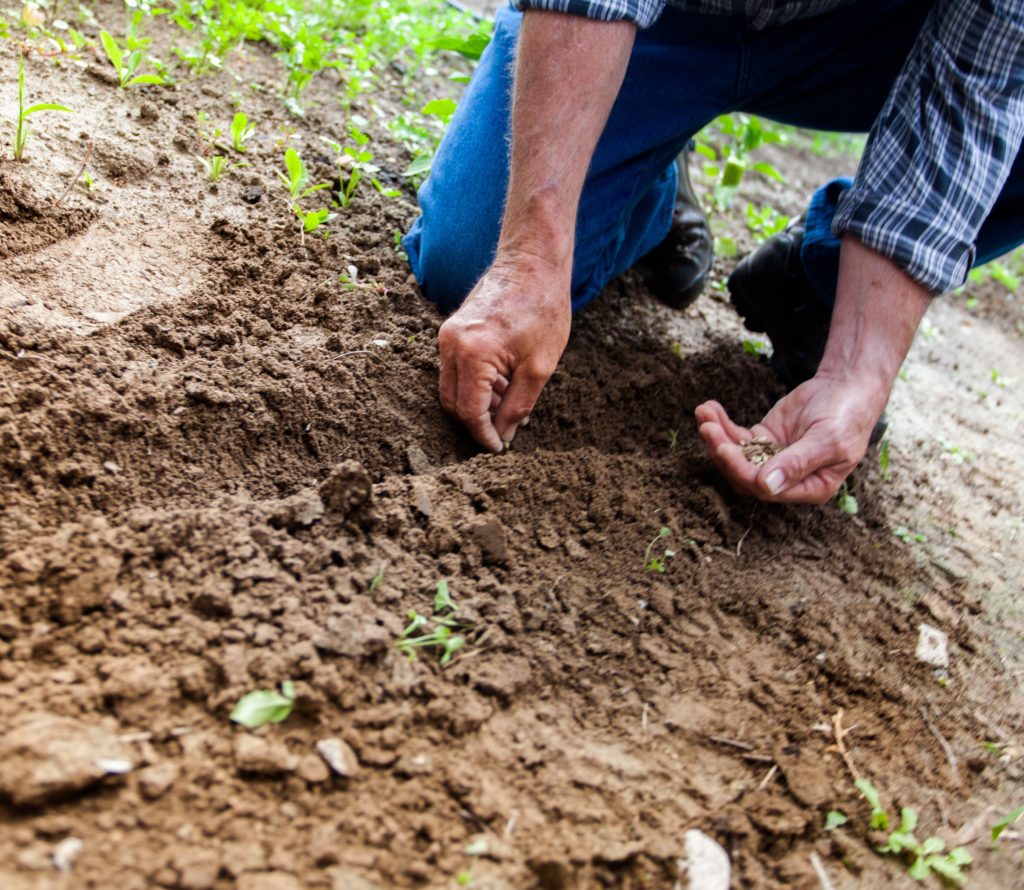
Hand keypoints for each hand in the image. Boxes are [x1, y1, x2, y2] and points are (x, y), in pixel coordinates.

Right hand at [438, 255, 570, 451]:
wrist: (532, 263)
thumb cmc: (542, 309)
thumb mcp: (539, 367)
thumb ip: (517, 406)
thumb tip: (503, 435)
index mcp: (472, 354)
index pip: (469, 411)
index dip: (483, 435)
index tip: (499, 448)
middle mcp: (451, 344)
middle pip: (452, 403)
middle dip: (476, 423)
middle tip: (503, 433)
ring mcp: (447, 335)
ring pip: (451, 387)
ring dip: (476, 404)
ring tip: (509, 406)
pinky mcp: (451, 329)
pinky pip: (455, 369)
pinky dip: (474, 384)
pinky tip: (502, 386)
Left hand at [695, 373, 886, 503]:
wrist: (847, 387)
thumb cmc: (846, 416)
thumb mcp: (828, 440)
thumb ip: (798, 463)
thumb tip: (767, 486)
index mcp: (809, 488)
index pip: (766, 489)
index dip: (741, 471)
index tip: (724, 448)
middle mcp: (787, 479)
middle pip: (744, 474)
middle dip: (722, 452)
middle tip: (707, 428)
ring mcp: (772, 458)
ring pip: (736, 455)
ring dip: (716, 436)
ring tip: (704, 413)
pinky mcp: (763, 439)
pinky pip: (737, 437)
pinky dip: (721, 424)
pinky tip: (709, 408)